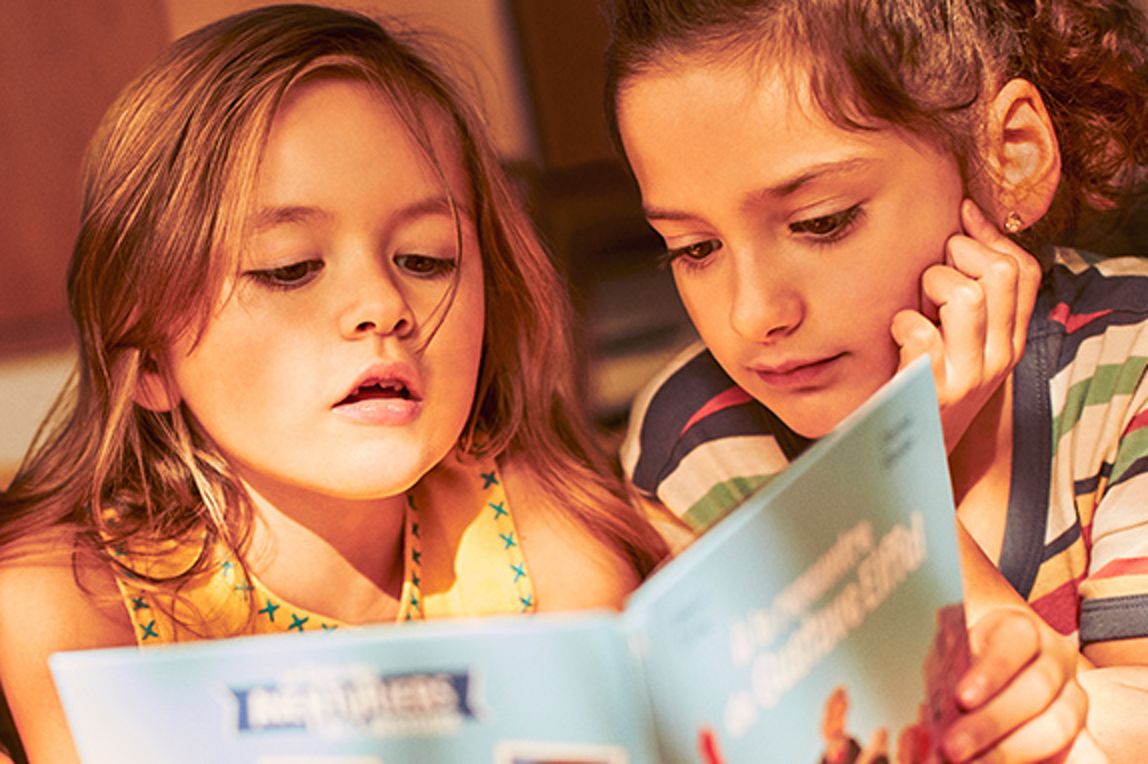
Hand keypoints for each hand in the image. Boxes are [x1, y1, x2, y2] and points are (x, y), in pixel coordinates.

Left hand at [891, 199, 1041, 451]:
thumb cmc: (926, 387)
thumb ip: (967, 298)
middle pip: (1001, 273)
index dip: (992, 235)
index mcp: (1009, 341)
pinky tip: (896, 335)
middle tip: (931, 278)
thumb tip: (963, 223)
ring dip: (930, 288)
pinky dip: (902, 324)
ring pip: (966, 296)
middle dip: (958, 257)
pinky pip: (922, 333)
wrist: (914, 458)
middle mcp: (999, 358)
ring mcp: (970, 376)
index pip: (1026, 272)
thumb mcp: (960, 343)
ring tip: (915, 308)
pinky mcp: (935, 391)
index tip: (961, 215)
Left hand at [941, 607, 1099, 761]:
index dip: (991, 672)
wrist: (992, 661)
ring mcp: (1072, 696)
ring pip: (1058, 725)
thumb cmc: (966, 657)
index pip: (1014, 643)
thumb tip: (933, 717)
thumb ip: (947, 674)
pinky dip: (1047, 763)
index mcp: (1020, 630)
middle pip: (1037, 690)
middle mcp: (1055, 660)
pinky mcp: (1080, 731)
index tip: (962, 698)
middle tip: (953, 749)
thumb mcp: (950, 653)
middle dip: (993, 723)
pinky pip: (1082, 753)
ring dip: (1012, 752)